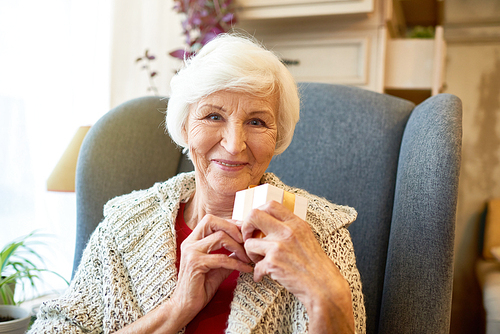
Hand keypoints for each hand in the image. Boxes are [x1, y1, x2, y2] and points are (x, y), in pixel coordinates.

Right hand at [170, 214, 252, 324]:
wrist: (184, 306)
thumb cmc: (199, 287)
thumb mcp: (217, 267)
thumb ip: (228, 255)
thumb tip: (244, 247)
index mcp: (193, 240)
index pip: (211, 221)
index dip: (230, 223)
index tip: (244, 231)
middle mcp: (190, 243)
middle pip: (212, 221)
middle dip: (233, 227)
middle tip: (246, 240)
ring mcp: (191, 252)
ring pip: (220, 237)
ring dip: (238, 247)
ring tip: (247, 257)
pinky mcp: (196, 264)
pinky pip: (222, 258)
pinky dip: (237, 263)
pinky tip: (245, 269)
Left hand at [241, 201, 354, 332]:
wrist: (323, 286)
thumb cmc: (315, 264)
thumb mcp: (306, 237)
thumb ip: (290, 228)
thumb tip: (268, 223)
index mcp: (296, 223)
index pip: (270, 204)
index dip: (258, 212)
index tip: (257, 224)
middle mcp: (287, 231)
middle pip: (254, 215)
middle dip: (246, 226)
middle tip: (249, 238)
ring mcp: (279, 246)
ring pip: (249, 243)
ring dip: (250, 254)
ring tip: (259, 261)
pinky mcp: (273, 263)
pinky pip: (255, 266)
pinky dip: (257, 274)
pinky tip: (262, 276)